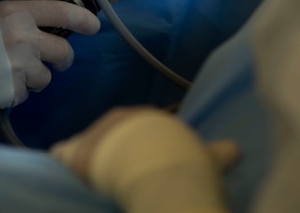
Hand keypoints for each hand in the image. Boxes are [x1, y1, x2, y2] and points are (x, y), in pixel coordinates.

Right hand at [0, 0, 99, 115]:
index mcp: (13, 11)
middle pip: (62, 50)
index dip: (83, 19)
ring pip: (46, 77)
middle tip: (54, 64)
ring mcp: (18, 64)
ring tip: (4, 74)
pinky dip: (13, 94)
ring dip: (33, 80)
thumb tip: (43, 29)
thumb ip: (15, 20)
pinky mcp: (10, 90)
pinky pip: (26, 94)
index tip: (94, 25)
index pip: (60, 10)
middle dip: (60, 60)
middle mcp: (21, 35)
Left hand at [51, 106, 238, 212]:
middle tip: (123, 175)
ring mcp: (95, 134)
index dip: (145, 148)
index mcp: (150, 118)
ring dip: (92, 160)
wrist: (156, 168)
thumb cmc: (184, 161)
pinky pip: (63, 154)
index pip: (143, 129)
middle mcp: (120, 120)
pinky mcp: (74, 152)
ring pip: (89, 144)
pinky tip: (70, 177)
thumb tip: (235, 149)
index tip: (149, 164)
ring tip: (97, 180)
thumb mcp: (208, 157)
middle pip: (114, 135)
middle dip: (116, 152)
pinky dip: (65, 164)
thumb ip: (218, 153)